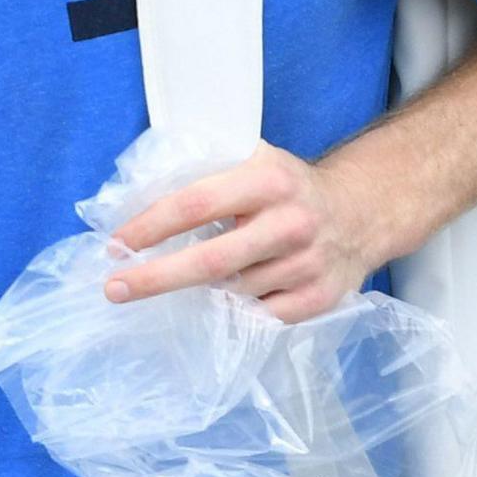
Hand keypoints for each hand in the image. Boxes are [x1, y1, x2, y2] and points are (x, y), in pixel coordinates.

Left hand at [101, 143, 381, 322]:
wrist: (361, 212)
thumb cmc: (287, 187)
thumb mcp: (254, 159)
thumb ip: (206, 170)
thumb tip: (135, 199)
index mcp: (267, 179)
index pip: (194, 204)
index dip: (149, 227)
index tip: (115, 244)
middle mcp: (290, 223)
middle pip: (209, 261)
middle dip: (155, 278)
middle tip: (115, 288)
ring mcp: (307, 265)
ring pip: (231, 292)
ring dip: (198, 293)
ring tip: (181, 283)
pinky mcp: (318, 299)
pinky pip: (258, 317)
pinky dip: (234, 312)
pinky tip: (223, 302)